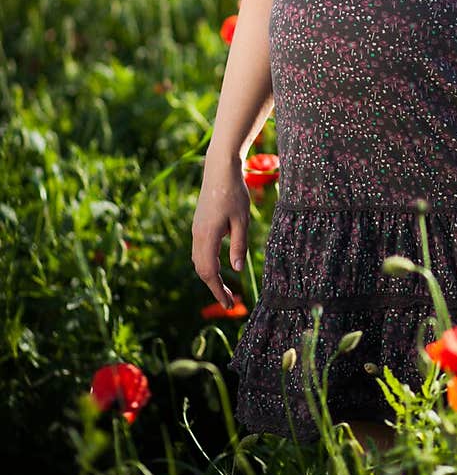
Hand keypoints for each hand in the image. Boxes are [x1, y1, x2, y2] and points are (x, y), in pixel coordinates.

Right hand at [191, 153, 250, 308]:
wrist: (219, 169)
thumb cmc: (234, 192)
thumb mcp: (242, 220)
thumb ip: (238, 245)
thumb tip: (237, 270)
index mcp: (208, 236)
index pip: (209, 271)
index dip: (218, 290)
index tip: (229, 304)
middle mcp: (197, 235)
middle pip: (201, 269)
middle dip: (214, 287)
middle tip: (230, 301)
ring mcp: (195, 230)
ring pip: (197, 261)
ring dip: (209, 276)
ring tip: (224, 288)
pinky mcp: (198, 225)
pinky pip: (199, 251)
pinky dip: (207, 264)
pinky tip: (218, 267)